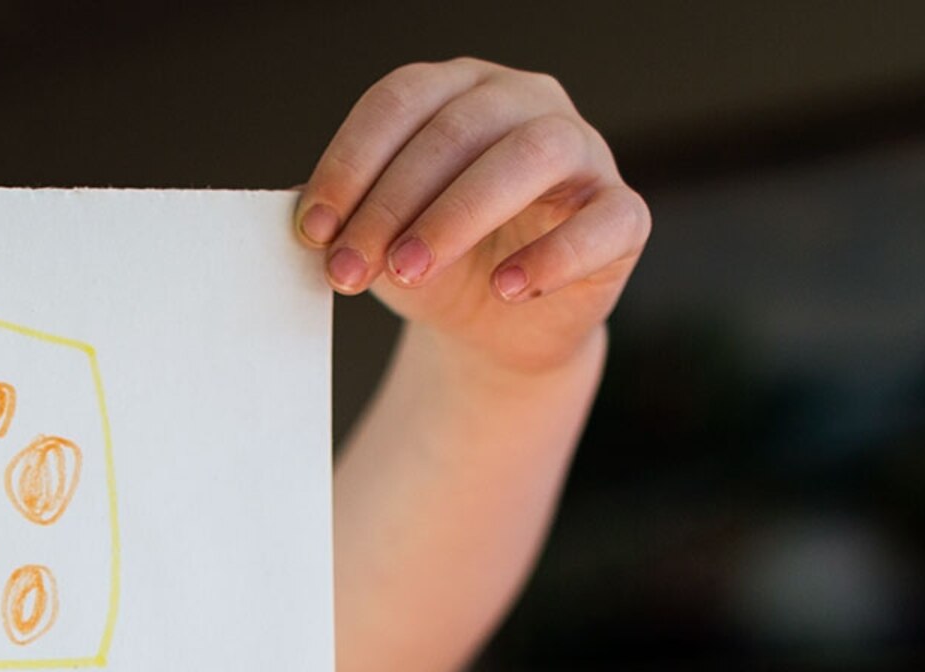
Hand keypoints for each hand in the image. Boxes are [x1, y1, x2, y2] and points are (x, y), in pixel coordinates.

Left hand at [297, 60, 646, 377]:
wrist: (495, 327)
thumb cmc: (434, 262)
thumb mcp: (377, 238)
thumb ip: (344, 219)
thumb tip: (301, 217)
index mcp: (457, 91)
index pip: (402, 99)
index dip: (351, 161)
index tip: (313, 229)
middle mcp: (524, 102)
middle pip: (458, 128)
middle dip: (392, 202)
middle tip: (350, 269)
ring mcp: (583, 152)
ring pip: (535, 152)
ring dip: (460, 214)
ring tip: (409, 273)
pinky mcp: (623, 214)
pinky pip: (604, 220)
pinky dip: (553, 255)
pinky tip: (505, 289)